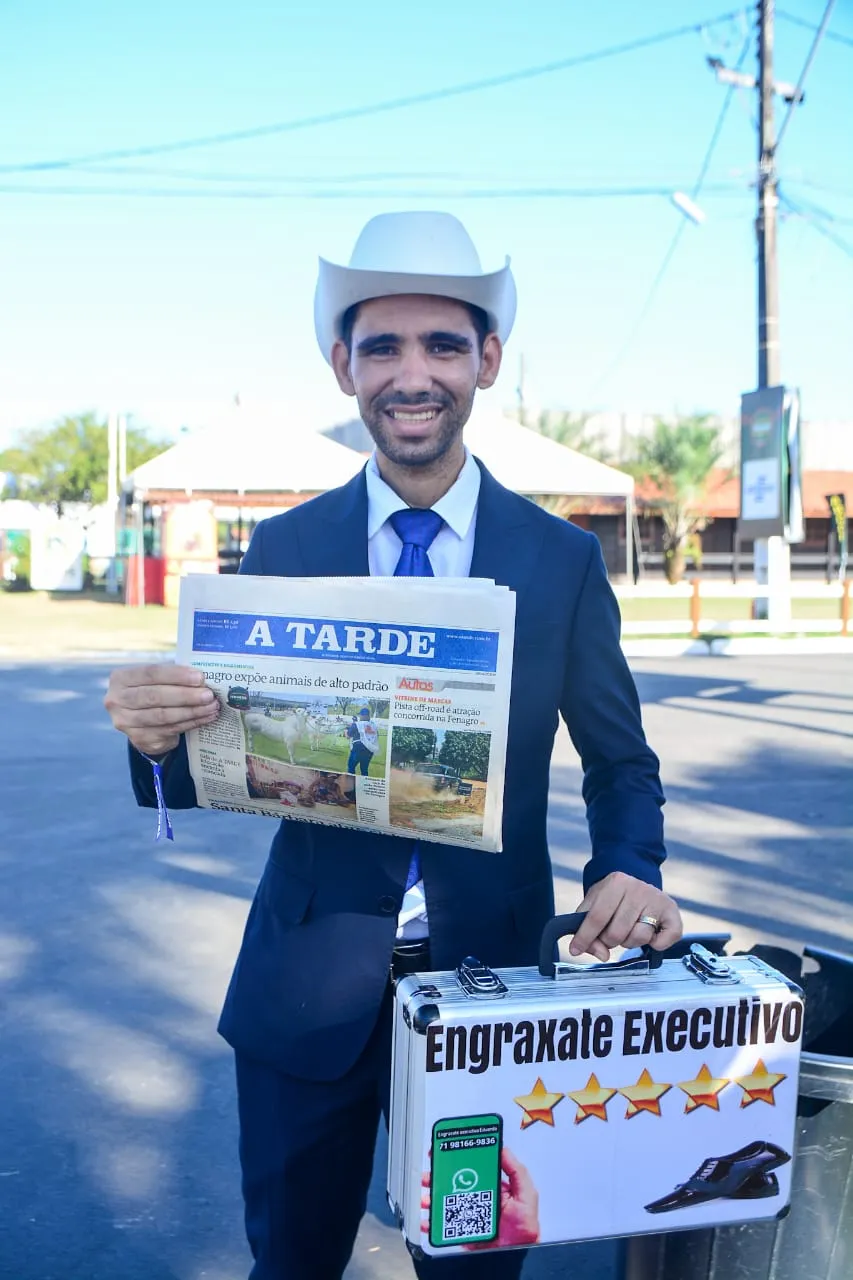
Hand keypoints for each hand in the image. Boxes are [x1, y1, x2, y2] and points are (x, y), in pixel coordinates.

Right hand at [104, 663, 218, 755]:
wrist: (143, 721)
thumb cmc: (153, 691)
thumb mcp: (156, 679)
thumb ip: (173, 675)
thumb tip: (202, 677)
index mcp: (120, 678)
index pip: (150, 673)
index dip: (176, 675)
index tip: (199, 677)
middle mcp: (117, 701)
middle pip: (155, 697)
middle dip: (186, 695)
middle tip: (208, 695)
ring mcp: (126, 722)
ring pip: (163, 716)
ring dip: (192, 711)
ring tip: (211, 707)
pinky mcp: (139, 739)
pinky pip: (169, 730)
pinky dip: (191, 723)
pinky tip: (205, 718)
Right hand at [421, 1147, 539, 1249]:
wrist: (515, 1257)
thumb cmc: (524, 1230)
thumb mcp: (526, 1196)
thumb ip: (517, 1172)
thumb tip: (503, 1149)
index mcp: (492, 1186)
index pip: (473, 1167)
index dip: (458, 1158)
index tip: (445, 1151)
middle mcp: (479, 1198)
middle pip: (453, 1182)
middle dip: (438, 1177)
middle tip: (429, 1176)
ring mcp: (469, 1214)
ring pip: (445, 1202)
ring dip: (431, 1198)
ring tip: (425, 1198)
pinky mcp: (462, 1230)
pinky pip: (444, 1224)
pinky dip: (432, 1222)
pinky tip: (427, 1219)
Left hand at [570, 871, 681, 960]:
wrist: (638, 884)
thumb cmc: (612, 898)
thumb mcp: (594, 903)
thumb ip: (588, 928)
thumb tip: (601, 954)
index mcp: (616, 882)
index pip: (597, 916)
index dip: (585, 937)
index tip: (575, 950)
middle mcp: (639, 888)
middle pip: (617, 932)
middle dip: (609, 941)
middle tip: (611, 934)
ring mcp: (657, 900)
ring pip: (639, 938)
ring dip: (630, 942)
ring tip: (630, 930)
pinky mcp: (672, 912)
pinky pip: (663, 941)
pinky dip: (656, 945)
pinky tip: (650, 935)